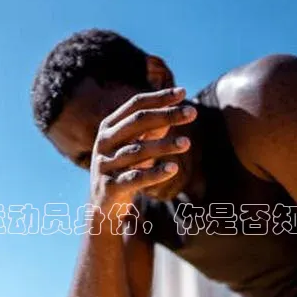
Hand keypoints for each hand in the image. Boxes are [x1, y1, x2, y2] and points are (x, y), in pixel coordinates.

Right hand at [89, 87, 195, 216]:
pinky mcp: (110, 187)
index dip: (159, 97)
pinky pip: (134, 178)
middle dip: (166, 115)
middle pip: (137, 122)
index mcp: (109, 126)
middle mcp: (104, 142)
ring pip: (137, 151)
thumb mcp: (135, 145)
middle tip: (193, 112)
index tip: (183, 92)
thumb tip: (175, 107)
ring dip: (164, 145)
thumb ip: (152, 128)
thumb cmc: (123, 167)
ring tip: (187, 143)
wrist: (103, 204)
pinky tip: (174, 168)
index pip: (135, 105)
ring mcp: (105, 164)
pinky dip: (155, 173)